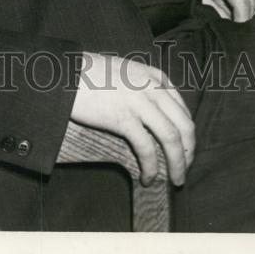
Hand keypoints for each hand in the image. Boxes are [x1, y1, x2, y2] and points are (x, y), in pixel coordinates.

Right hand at [71, 51, 195, 185]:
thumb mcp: (125, 72)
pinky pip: (147, 148)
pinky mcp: (124, 118)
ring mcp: (140, 102)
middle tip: (183, 170)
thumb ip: (143, 86)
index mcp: (154, 76)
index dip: (187, 134)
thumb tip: (153, 114)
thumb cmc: (90, 74)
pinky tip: (147, 177)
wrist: (66, 73)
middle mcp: (152, 87)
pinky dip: (152, 167)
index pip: (182, 109)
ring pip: (172, 139)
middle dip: (188, 152)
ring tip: (175, 180)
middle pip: (184, 125)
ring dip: (178, 164)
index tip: (184, 150)